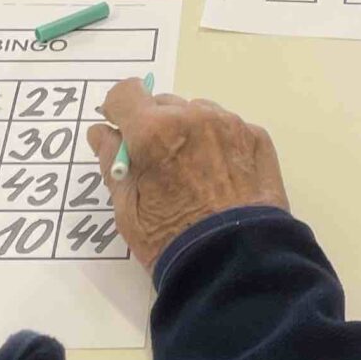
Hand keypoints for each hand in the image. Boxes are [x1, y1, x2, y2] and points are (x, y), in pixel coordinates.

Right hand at [88, 83, 289, 270]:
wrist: (236, 266)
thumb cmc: (172, 242)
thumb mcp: (127, 210)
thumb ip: (113, 164)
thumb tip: (102, 133)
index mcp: (154, 131)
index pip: (125, 93)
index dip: (118, 110)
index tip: (120, 129)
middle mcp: (193, 116)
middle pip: (163, 104)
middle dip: (155, 126)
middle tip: (159, 165)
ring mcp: (230, 124)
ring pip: (199, 113)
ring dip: (190, 132)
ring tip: (195, 174)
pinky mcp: (258, 138)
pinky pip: (229, 129)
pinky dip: (220, 144)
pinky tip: (221, 177)